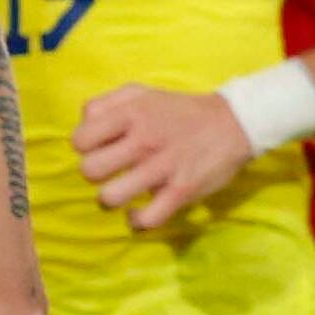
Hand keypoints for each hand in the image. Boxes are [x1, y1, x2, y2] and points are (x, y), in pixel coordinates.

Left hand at [71, 81, 254, 232]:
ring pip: (111, 197)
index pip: (79, 140)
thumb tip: (83, 124)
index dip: (85, 148)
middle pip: (89, 170)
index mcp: (130, 115)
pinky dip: (137, 221)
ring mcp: (163, 168)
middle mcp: (143, 140)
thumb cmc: (179, 110)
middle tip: (110, 171)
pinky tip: (138, 213)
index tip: (99, 148)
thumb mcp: (141, 93)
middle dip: (94, 174)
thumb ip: (105, 103)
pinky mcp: (181, 191)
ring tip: (121, 192)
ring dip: (110, 199)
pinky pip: (146, 219)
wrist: (234, 122)